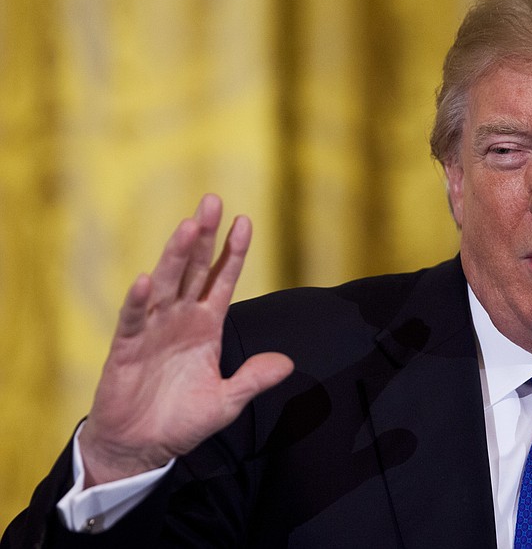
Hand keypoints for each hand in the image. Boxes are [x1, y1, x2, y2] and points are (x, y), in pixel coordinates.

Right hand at [78, 194, 293, 486]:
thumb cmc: (181, 420)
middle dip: (204, 237)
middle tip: (212, 202)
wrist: (141, 447)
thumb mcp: (226, 402)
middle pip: (194, 270)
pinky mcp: (126, 349)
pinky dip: (138, 301)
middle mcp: (180, 319)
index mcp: (206, 326)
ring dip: (176, 255)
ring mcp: (152, 330)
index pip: (222, 281)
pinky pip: (132, 320)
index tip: (246, 221)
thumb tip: (288, 362)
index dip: (233, 253)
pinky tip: (146, 281)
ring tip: (188, 226)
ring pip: (166, 284)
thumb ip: (253, 380)